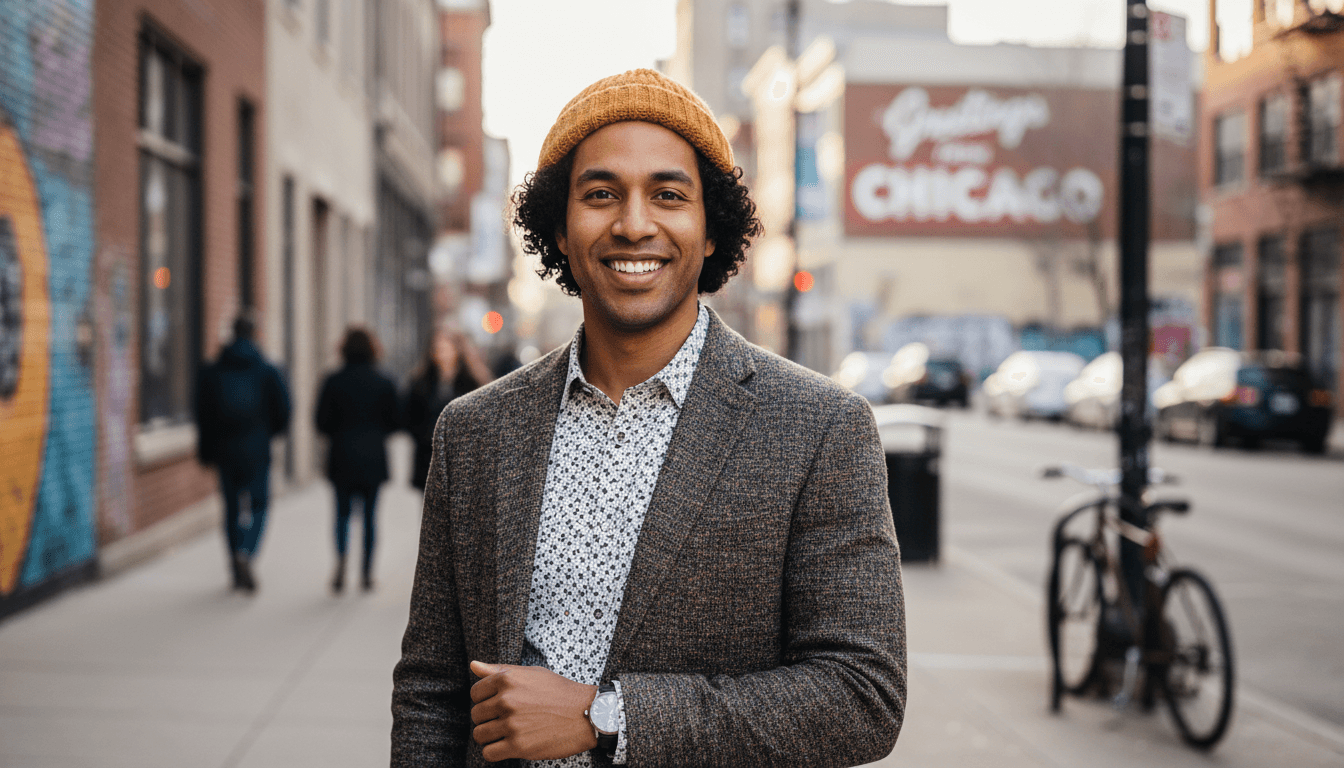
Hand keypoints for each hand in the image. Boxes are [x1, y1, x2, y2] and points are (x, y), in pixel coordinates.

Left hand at [469, 660, 598, 761]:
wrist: (586, 713)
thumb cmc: (559, 692)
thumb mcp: (531, 673)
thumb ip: (499, 670)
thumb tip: (473, 665)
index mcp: (507, 679)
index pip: (475, 693)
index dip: (485, 700)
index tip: (498, 705)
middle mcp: (507, 700)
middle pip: (476, 715)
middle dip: (487, 719)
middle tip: (506, 720)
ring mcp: (512, 724)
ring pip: (480, 735)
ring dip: (490, 736)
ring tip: (506, 733)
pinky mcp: (518, 746)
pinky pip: (489, 753)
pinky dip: (495, 752)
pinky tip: (507, 746)